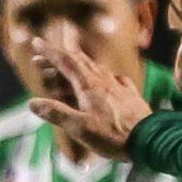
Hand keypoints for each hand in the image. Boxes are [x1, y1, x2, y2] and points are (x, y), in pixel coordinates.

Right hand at [27, 30, 152, 160]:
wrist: (148, 139)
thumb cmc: (112, 136)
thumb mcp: (79, 128)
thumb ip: (56, 113)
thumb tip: (32, 103)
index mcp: (89, 86)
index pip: (66, 62)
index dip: (49, 52)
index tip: (36, 42)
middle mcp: (104, 80)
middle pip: (79, 62)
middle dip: (58, 58)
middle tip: (41, 61)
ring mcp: (118, 86)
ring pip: (94, 69)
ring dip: (76, 68)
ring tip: (64, 74)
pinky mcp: (129, 94)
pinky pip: (112, 79)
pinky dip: (100, 76)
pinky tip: (104, 80)